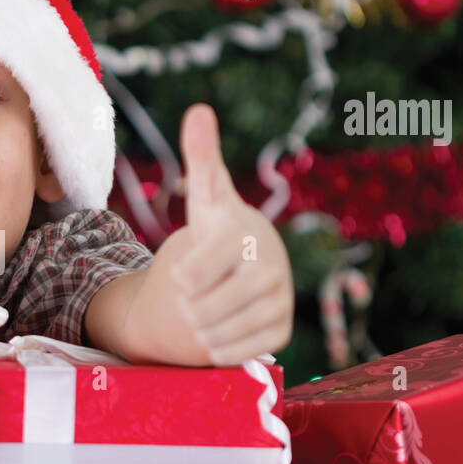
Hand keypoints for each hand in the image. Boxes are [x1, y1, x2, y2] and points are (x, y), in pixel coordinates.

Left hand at [167, 104, 293, 364]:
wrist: (251, 264)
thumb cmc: (219, 230)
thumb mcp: (206, 196)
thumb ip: (202, 155)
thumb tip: (199, 109)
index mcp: (245, 236)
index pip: (188, 278)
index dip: (180, 278)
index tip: (188, 268)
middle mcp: (270, 269)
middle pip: (198, 311)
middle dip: (188, 306)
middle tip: (197, 292)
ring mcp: (280, 302)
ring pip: (214, 335)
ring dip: (199, 328)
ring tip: (207, 307)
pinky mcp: (282, 332)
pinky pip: (233, 354)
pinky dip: (218, 347)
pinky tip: (223, 326)